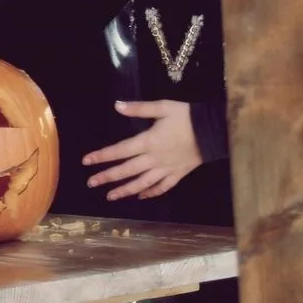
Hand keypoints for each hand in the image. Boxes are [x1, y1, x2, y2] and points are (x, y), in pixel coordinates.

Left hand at [82, 99, 202, 200]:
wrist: (215, 130)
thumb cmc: (188, 116)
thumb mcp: (163, 107)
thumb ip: (139, 108)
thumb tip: (116, 105)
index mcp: (148, 141)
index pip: (120, 150)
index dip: (102, 156)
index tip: (86, 161)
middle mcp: (154, 158)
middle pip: (127, 170)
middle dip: (107, 177)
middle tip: (91, 183)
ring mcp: (166, 168)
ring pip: (142, 183)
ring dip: (125, 190)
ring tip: (110, 197)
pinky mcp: (178, 174)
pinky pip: (162, 187)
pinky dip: (151, 192)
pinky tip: (141, 197)